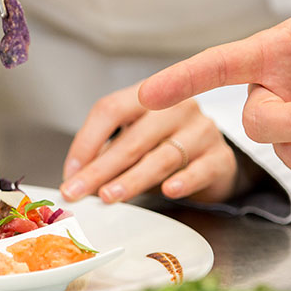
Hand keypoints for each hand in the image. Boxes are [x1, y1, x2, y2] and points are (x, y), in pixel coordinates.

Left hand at [60, 83, 239, 204]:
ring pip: (161, 156)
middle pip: (132, 138)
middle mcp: (177, 106)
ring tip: (110, 196)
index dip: (86, 141)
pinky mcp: (220, 157)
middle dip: (100, 169)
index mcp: (150, 95)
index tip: (70, 170)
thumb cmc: (165, 149)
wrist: (213, 161)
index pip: (111, 109)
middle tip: (78, 190)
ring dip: (132, 179)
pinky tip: (167, 191)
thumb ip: (108, 152)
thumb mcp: (135, 143)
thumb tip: (75, 176)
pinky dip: (182, 181)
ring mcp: (202, 130)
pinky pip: (199, 170)